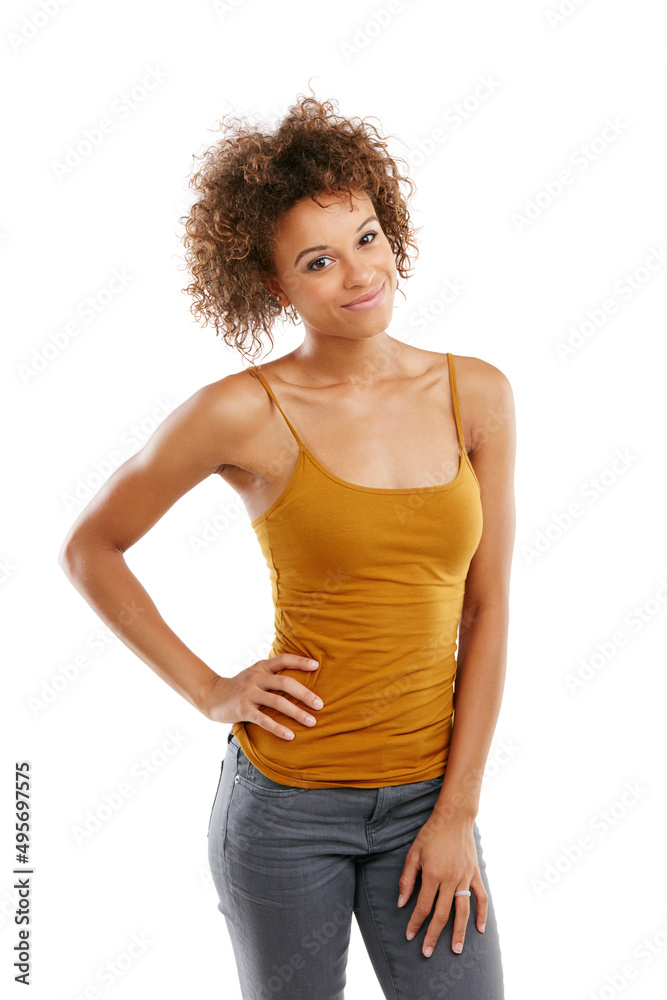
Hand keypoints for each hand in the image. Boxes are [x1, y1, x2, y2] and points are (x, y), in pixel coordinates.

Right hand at [201, 654, 323, 739]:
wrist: (211, 695)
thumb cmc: (240, 687)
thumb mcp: (254, 675)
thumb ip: (272, 675)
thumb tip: (300, 682)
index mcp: (261, 667)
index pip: (283, 659)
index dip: (300, 661)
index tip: (317, 666)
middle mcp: (256, 677)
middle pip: (285, 682)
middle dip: (305, 694)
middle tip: (320, 705)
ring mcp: (249, 693)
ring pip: (277, 702)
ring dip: (297, 713)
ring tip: (312, 722)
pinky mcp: (242, 709)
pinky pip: (264, 719)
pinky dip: (278, 728)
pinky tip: (290, 735)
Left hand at [397, 812, 486, 956]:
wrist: (454, 817)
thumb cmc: (431, 834)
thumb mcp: (413, 853)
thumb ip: (407, 879)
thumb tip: (402, 902)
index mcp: (432, 874)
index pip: (423, 906)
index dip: (415, 923)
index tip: (410, 935)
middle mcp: (450, 879)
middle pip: (442, 914)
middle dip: (433, 935)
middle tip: (427, 952)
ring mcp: (464, 877)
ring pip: (462, 910)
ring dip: (459, 932)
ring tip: (456, 950)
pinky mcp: (475, 874)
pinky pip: (481, 897)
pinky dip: (482, 914)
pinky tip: (480, 929)